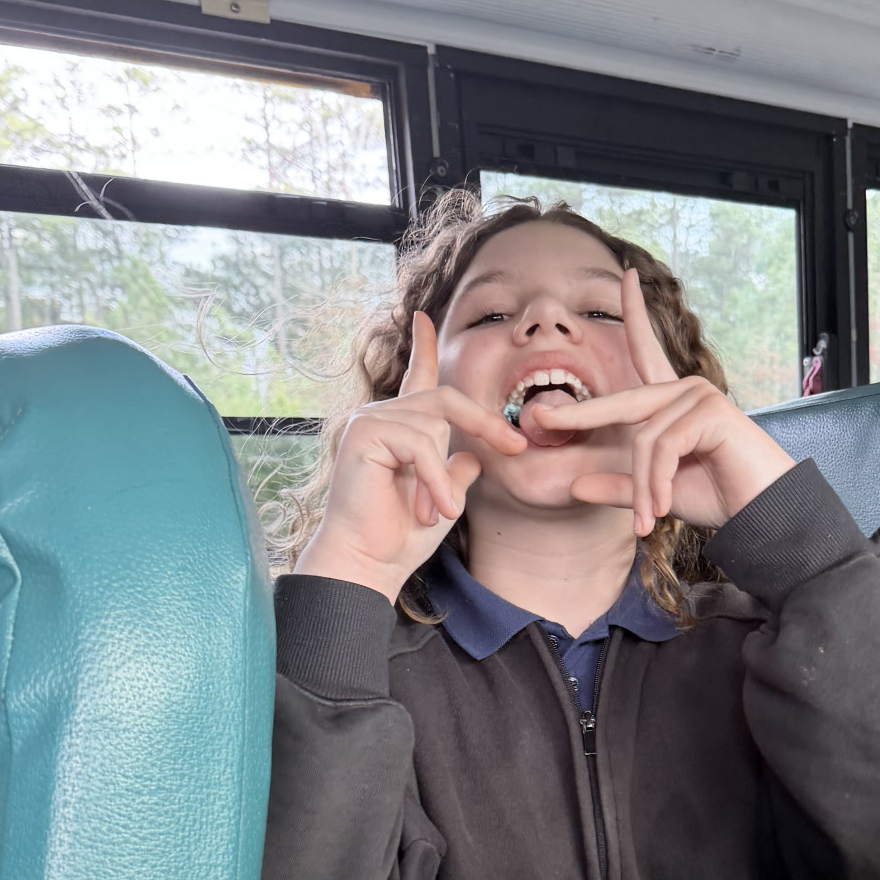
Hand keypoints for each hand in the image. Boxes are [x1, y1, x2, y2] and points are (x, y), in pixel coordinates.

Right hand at [296, 313, 525, 600]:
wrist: (368, 563)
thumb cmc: (401, 536)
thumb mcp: (444, 497)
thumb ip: (457, 470)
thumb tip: (474, 456)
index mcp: (399, 428)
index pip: (417, 380)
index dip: (423, 348)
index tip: (423, 316)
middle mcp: (381, 417)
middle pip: (446, 400)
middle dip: (485, 423)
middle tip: (515, 447)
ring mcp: (369, 422)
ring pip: (435, 426)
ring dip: (441, 477)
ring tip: (432, 512)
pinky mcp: (363, 434)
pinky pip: (420, 445)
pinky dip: (432, 480)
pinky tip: (429, 510)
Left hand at [521, 270, 793, 535]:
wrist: (764, 515)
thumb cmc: (720, 499)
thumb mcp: (657, 494)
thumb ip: (620, 486)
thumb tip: (574, 486)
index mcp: (674, 400)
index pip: (647, 351)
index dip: (634, 315)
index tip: (625, 276)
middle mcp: (686, 389)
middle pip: (621, 403)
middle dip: (580, 416)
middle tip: (540, 420)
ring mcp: (699, 395)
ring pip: (644, 439)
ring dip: (644, 486)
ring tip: (649, 519)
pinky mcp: (711, 410)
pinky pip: (663, 446)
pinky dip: (658, 482)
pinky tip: (664, 507)